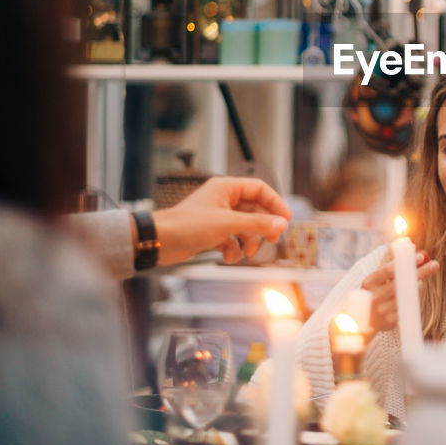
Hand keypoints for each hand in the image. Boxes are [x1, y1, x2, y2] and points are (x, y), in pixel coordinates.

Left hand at [151, 176, 290, 265]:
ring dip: (248, 241)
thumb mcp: (228, 224)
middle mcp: (223, 200)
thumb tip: (282, 224)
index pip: (260, 189)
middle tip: (272, 239)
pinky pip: (231, 239)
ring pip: (244, 227)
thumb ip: (257, 223)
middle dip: (262, 227)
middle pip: (255, 210)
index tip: (286, 219)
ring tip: (246, 253)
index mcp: (227, 188)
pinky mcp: (211, 233)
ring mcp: (217, 217)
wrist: (159, 241)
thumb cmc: (188, 225)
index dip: (275, 203)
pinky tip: (228, 257)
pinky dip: (233, 249)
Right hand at [360, 252, 439, 340]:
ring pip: (407, 297)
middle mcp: (374, 297)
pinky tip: (415, 295)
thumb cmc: (374, 293)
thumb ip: (392, 264)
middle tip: (435, 264)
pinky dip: (415, 300)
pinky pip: (408, 309)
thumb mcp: (376, 279)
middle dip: (420, 272)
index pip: (388, 270)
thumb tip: (410, 246)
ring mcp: (382, 311)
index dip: (405, 263)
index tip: (421, 256)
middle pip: (401, 283)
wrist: (362, 321)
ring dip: (418, 287)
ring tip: (420, 281)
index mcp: (369, 283)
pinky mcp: (390, 322)